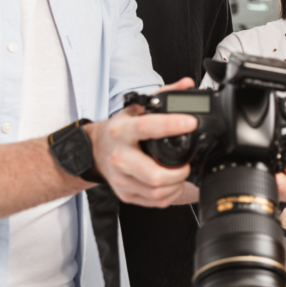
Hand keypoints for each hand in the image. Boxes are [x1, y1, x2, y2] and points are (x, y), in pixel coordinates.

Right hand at [86, 77, 197, 207]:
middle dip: (178, 171)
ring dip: (177, 185)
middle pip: (153, 174)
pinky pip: (153, 201)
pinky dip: (170, 195)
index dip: (171, 125)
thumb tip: (187, 85)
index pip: (146, 127)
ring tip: (182, 173)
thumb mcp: (136, 108)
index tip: (191, 123)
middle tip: (188, 163)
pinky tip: (173, 184)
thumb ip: (163, 95)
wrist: (95, 152)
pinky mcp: (125, 194)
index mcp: (122, 131)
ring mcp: (121, 179)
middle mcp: (120, 157)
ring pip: (156, 192)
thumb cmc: (118, 130)